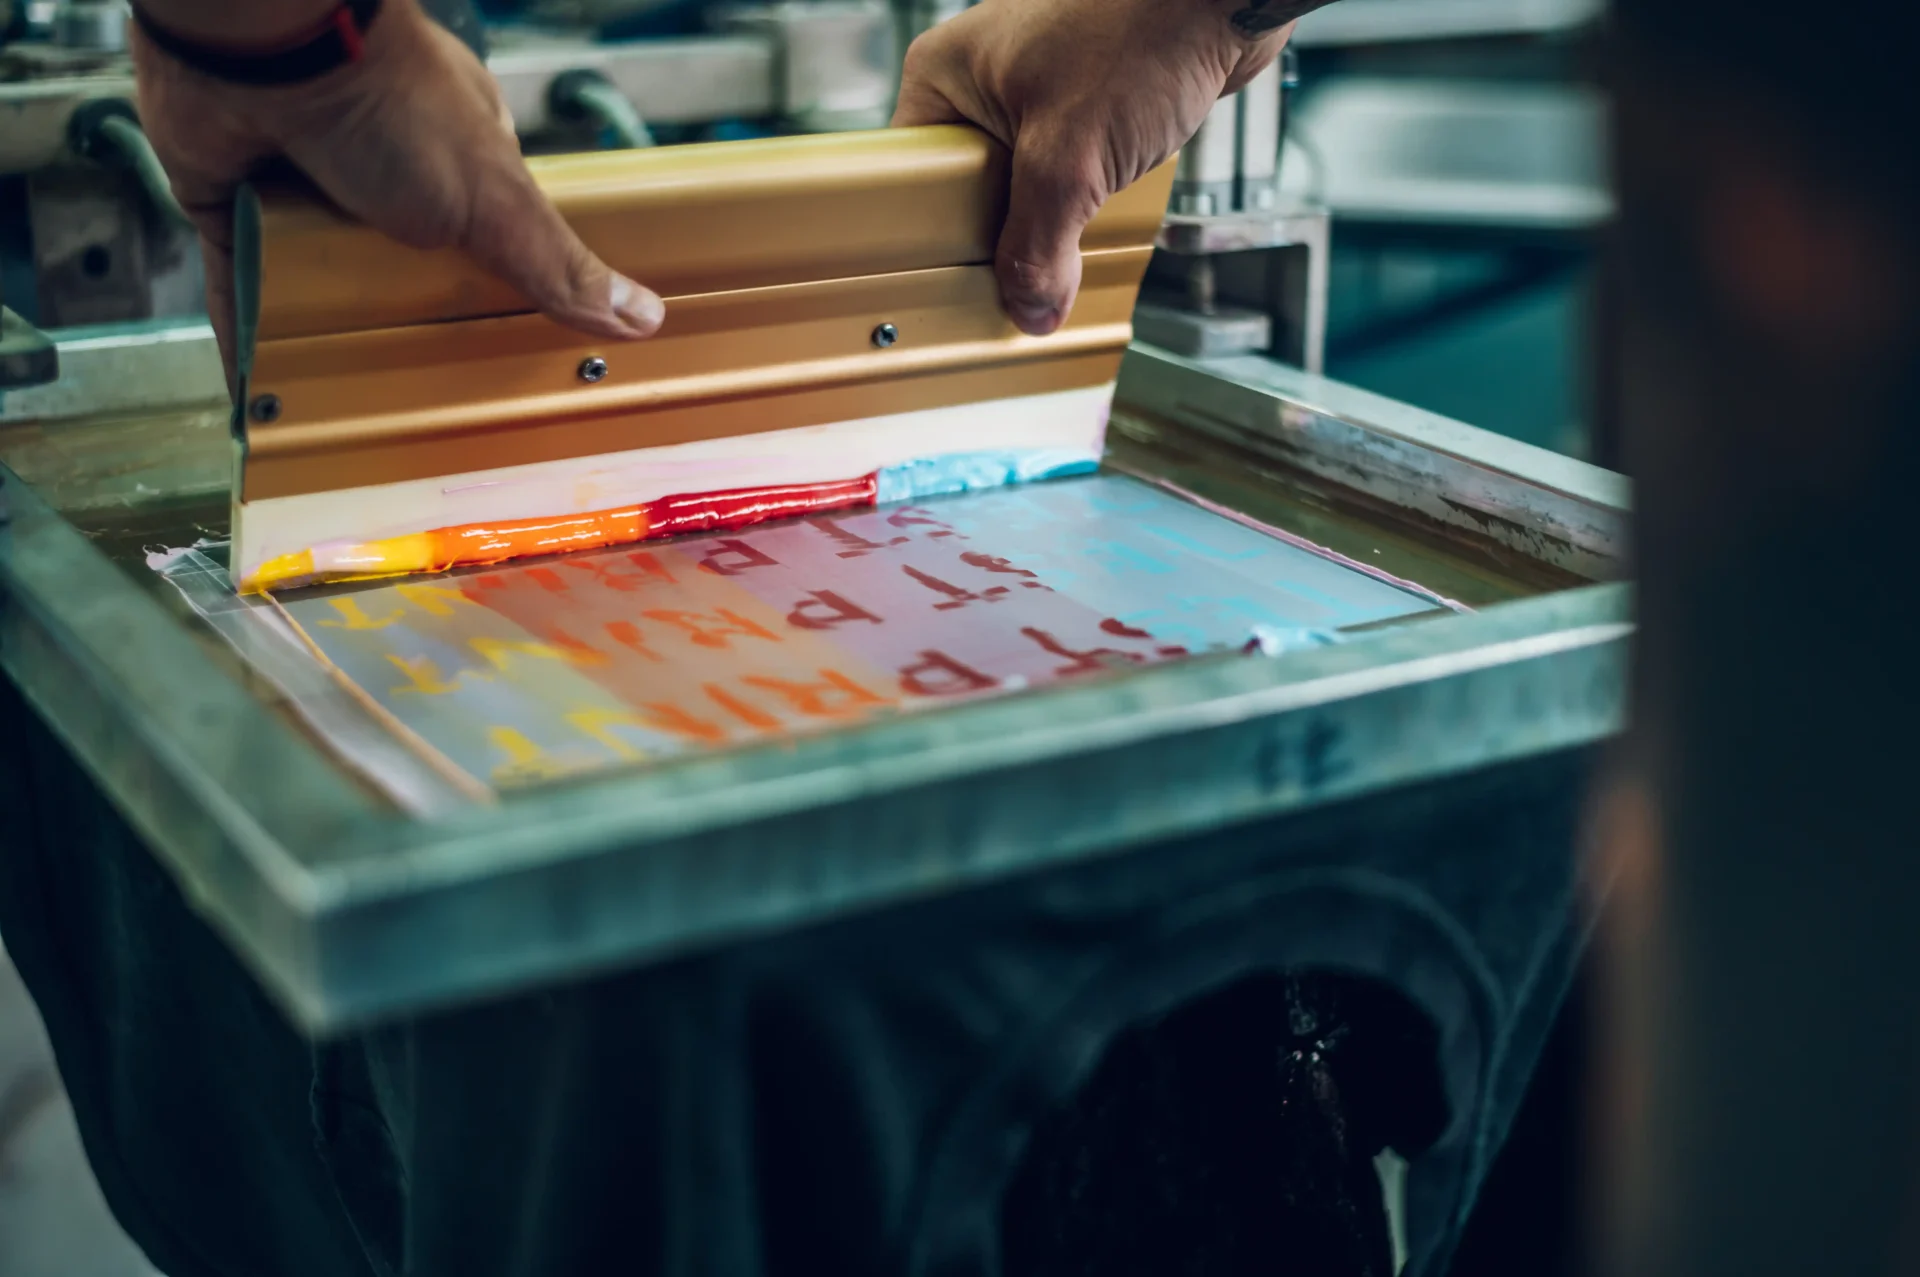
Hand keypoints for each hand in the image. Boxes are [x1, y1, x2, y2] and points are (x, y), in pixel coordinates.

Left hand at [131, 0, 663, 384]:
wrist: (266, 47)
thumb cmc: (393, 104)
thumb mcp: (501, 202)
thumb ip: (561, 269)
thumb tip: (648, 319)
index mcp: (454, 157)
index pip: (483, 236)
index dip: (490, 289)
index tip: (499, 355)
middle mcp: (376, 168)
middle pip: (399, 267)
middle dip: (406, 322)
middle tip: (420, 397)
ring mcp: (301, 184)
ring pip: (316, 278)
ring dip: (322, 332)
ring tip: (339, 410)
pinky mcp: (233, 201)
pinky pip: (238, 281)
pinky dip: (244, 329)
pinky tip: (257, 389)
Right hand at [893, 0, 1306, 334]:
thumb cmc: (1138, 29)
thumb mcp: (1069, 160)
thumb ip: (1038, 247)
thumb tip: (1028, 310)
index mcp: (942, 77)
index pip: (910, 182)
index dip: (935, 241)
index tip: (954, 289)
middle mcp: (979, 80)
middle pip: (967, 194)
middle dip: (1001, 242)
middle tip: (1017, 284)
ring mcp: (1033, 89)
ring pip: (1023, 189)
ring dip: (1050, 226)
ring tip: (1064, 251)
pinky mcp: (1084, 102)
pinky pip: (1067, 173)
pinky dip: (1085, 202)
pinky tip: (1101, 220)